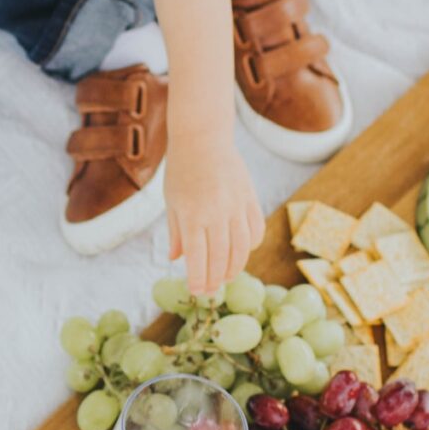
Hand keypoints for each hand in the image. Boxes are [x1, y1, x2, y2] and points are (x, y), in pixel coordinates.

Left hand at [165, 132, 264, 297]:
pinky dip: (250, 247)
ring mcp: (237, 206)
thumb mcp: (172, 202)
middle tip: (210, 290)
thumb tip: (177, 260)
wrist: (202, 138)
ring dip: (234, 268)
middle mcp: (217, 213)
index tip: (197, 292)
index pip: (198, 257)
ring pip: (242, 249)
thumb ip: (177, 233)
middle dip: (215, 279)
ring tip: (225, 277)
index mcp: (192, 215)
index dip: (198, 279)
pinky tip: (240, 253)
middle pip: (221, 258)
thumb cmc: (181, 170)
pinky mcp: (250, 199)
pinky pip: (256, 231)